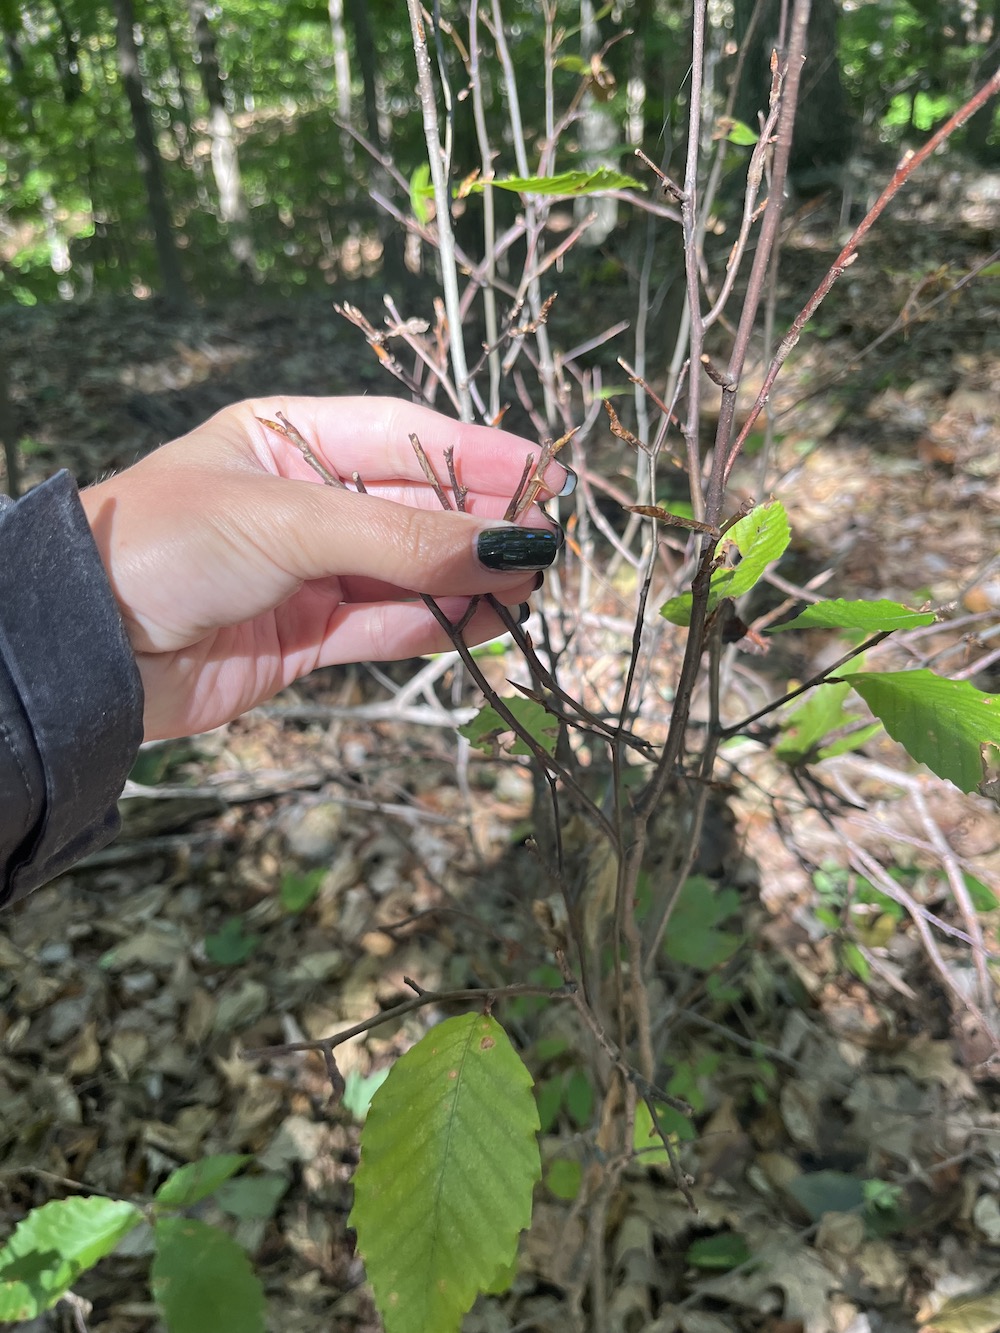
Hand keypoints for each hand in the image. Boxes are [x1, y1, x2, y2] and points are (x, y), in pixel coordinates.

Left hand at [80, 396, 569, 740]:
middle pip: (416, 505)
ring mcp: (307, 571)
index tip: (544, 475)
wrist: (84, 650)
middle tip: (548, 541)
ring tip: (529, 586)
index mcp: (287, 439)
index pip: (404, 436)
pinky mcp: (306, 636)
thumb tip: (507, 546)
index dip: (477, 453)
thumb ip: (402, 537)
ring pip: (410, 571)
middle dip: (481, 523)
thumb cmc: (165, 545)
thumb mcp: (288, 521)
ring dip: (469, 579)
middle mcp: (303, 501)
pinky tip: (486, 621)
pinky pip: (387, 626)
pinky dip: (436, 625)